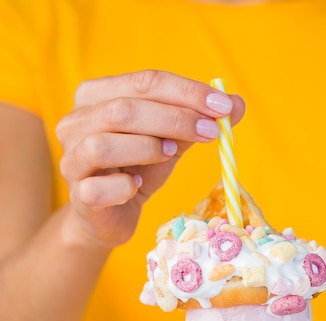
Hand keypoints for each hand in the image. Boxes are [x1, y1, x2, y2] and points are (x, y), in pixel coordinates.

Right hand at [56, 70, 244, 246]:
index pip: (144, 82)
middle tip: (212, 132)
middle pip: (124, 110)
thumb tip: (236, 104)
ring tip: (171, 153)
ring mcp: (72, 159)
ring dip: (146, 148)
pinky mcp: (78, 195)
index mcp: (97, 96)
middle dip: (175, 118)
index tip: (224, 107)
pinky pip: (99, 187)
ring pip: (104, 145)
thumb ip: (196, 121)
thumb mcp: (170, 141)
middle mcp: (76, 122)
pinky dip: (124, 186)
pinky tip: (138, 187)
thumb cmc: (137, 170)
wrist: (109, 216)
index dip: (187, 92)